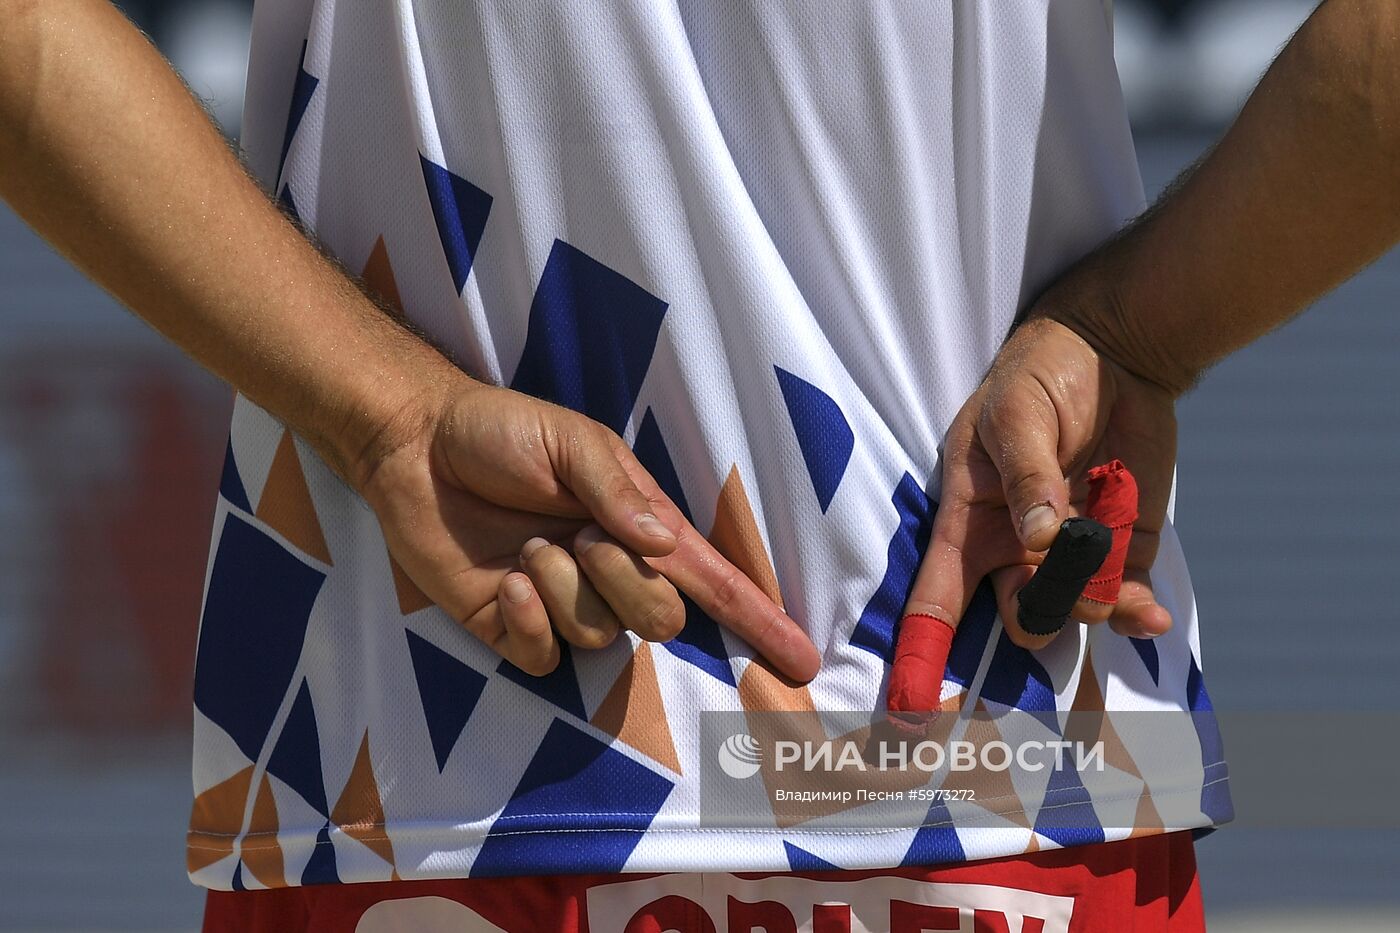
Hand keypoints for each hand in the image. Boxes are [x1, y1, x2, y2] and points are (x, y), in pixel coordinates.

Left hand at [349, 377, 820, 679]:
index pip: (714, 582)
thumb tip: (664, 545)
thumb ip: (620, 492)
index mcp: (639, 527)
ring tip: (528, 544)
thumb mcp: (573, 441)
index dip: (760, 621)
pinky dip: (530, 620)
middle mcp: (610, 573)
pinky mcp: (513, 632)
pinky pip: (545, 658)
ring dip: (565, 586)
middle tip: (580, 534)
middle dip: (627, 581)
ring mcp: (562, 606)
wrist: (416, 446)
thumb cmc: (502, 433)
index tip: (803, 661)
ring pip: (601, 636)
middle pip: (661, 619)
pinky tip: (508, 580)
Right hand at [902, 317, 1175, 650]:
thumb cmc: (1039, 374)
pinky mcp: (1119, 549)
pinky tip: (1150, 617)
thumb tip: (1040, 539)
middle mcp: (1012, 548)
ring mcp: (1067, 554)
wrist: (1116, 351)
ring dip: (1092, 605)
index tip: (911, 709)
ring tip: (1109, 571)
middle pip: (1015, 614)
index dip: (923, 653)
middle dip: (1039, 613)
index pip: (935, 598)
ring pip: (1072, 613)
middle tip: (1061, 579)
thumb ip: (1027, 476)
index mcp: (969, 519)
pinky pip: (1124, 599)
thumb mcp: (1015, 413)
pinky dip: (1136, 613)